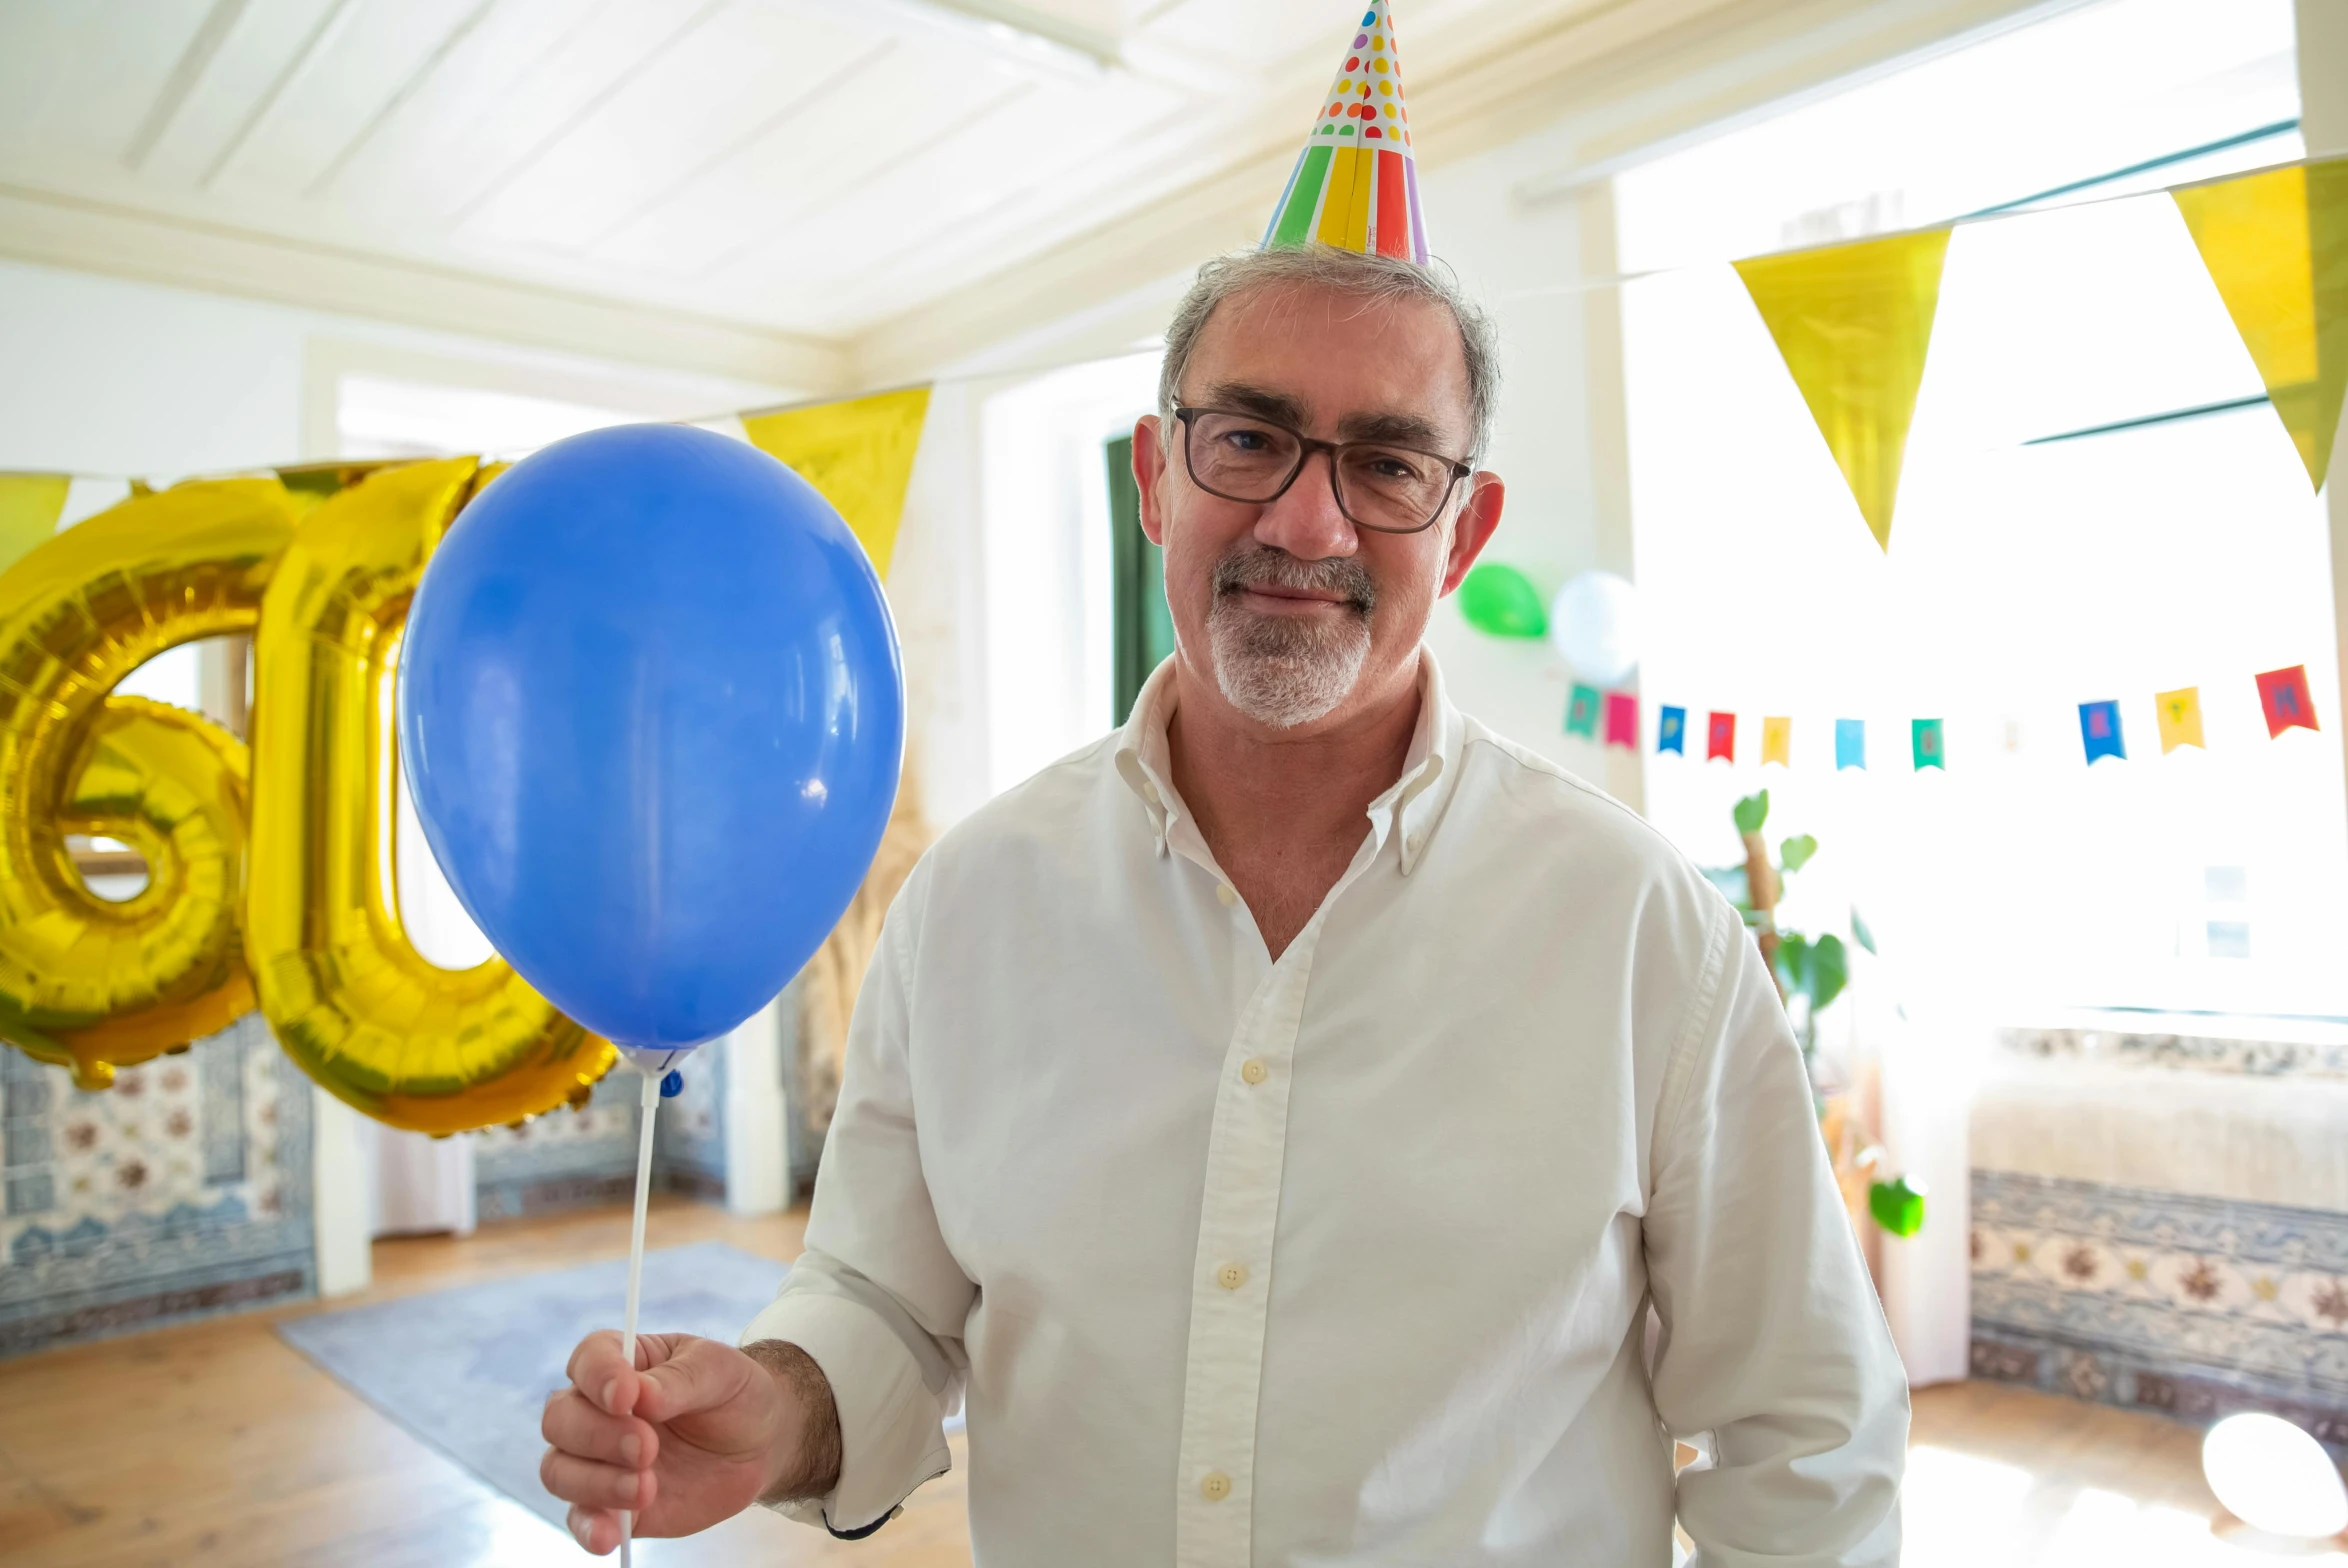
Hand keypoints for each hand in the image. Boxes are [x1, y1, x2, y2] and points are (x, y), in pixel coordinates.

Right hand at [540, 1330, 826, 1554]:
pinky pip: (580, 1519)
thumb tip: (640, 1396)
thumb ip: (679, 1380)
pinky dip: (588, 1529)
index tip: (626, 1398)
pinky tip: (609, 1537)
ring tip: (646, 1489)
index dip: (598, 1378)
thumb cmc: (733, 1392)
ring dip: (596, 1483)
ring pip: (558, 1470)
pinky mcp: (610, 1504)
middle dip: (598, 1435)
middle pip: (560, 1419)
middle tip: (647, 1448)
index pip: (587, 1361)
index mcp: (620, 1363)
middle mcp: (596, 1410)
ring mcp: (599, 1459)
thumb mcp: (720, 1371)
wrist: (759, 1442)